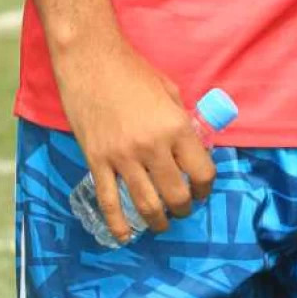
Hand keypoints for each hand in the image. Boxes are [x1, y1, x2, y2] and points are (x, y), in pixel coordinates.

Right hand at [54, 31, 214, 243]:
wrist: (91, 61)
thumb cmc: (133, 71)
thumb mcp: (169, 90)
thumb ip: (180, 120)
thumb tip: (188, 144)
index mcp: (175, 127)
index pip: (201, 171)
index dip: (205, 187)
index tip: (202, 190)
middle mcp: (152, 146)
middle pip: (175, 194)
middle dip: (183, 208)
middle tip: (183, 210)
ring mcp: (123, 157)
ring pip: (145, 204)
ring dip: (157, 221)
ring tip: (161, 224)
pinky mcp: (97, 161)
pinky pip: (109, 201)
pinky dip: (118, 224)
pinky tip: (125, 236)